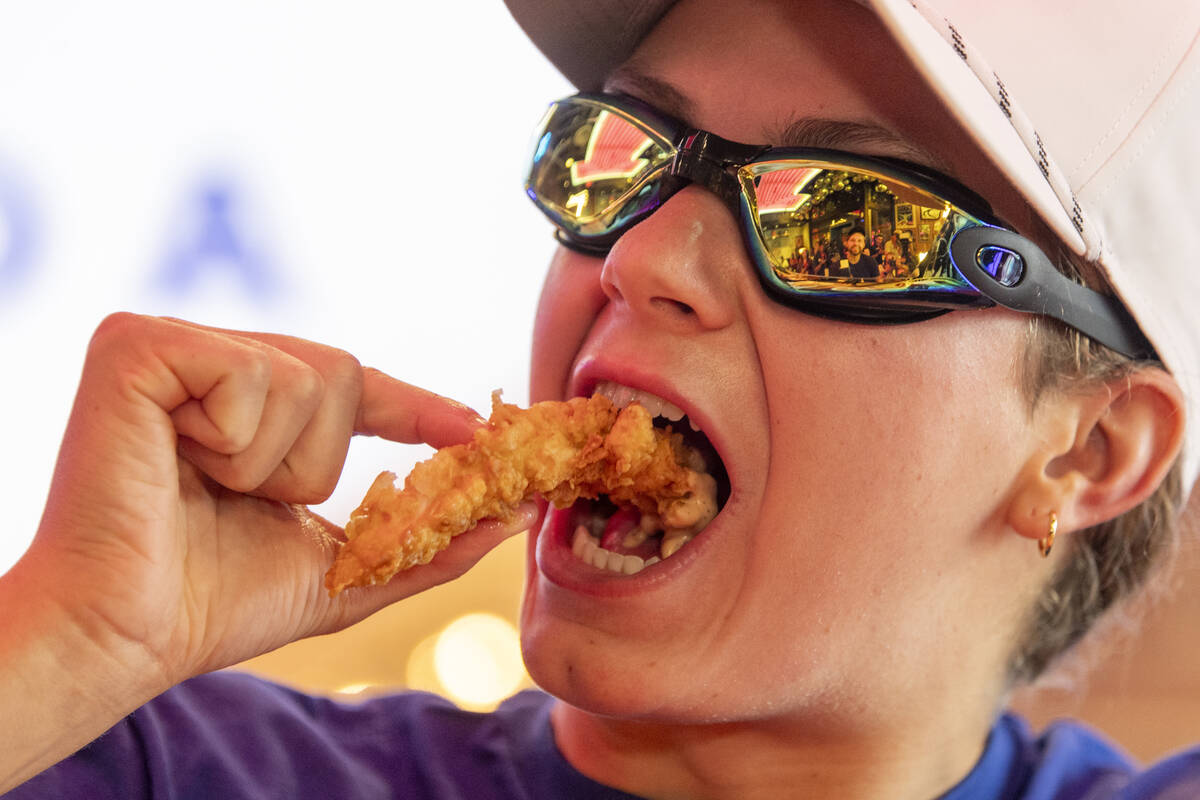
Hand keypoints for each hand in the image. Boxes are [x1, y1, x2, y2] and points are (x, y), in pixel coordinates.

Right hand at [9, 313, 534, 696]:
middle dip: (319, 461)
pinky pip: (250, 377)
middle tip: (251, 502)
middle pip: (342, 370)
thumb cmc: (216, 603)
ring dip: (275, 463)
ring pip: (306, 375)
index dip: (418, 408)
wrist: (127, 635)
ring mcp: (171, 344)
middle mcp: (210, 358)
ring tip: (206, 488)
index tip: (479, 435)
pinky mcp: (135, 346)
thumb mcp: (347, 570)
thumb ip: (430, 540)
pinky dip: (234, 444)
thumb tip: (516, 513)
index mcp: (249, 403)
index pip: (354, 385)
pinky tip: (178, 464)